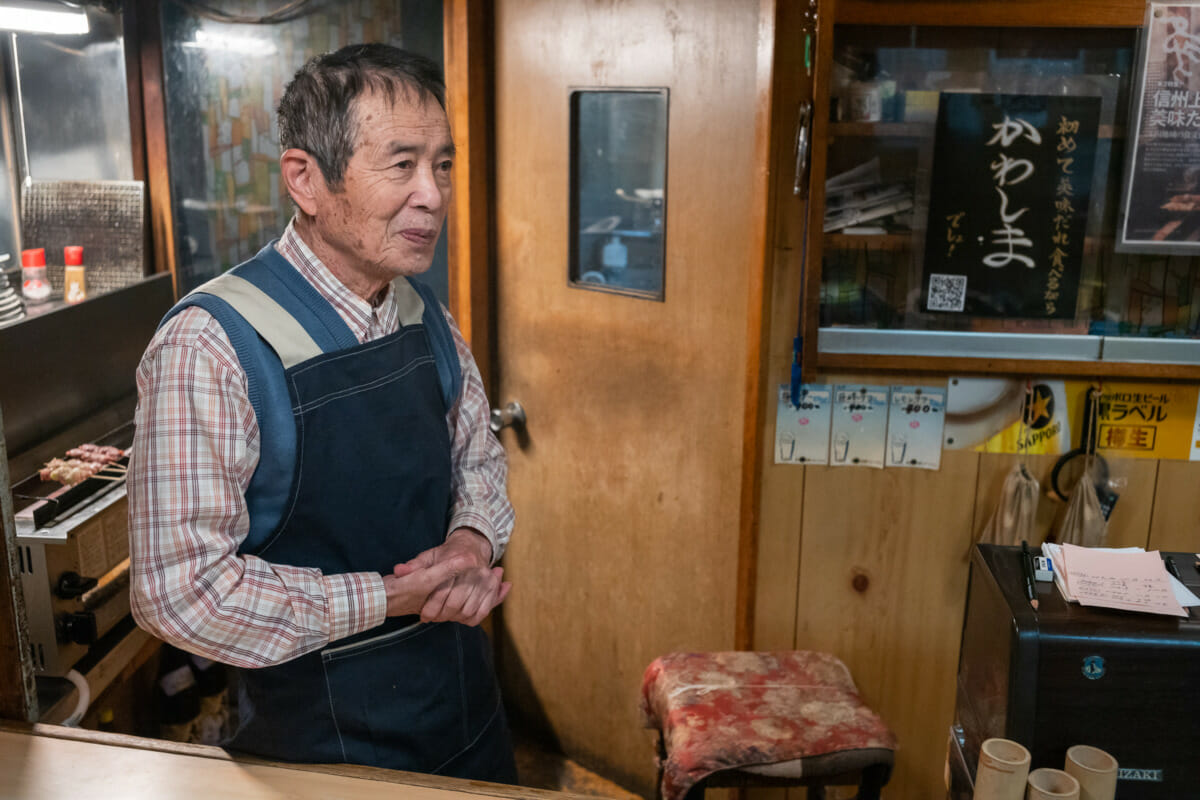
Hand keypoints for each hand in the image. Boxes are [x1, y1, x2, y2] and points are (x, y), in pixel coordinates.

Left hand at [392, 529, 510, 625]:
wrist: (472, 546)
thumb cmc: (447, 553)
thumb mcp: (428, 556)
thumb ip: (414, 565)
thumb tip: (398, 571)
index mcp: (458, 560)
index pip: (443, 591)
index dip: (431, 607)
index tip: (423, 615)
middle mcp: (475, 570)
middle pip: (455, 604)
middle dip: (441, 616)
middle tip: (431, 618)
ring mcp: (486, 580)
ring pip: (468, 611)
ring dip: (454, 618)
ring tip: (443, 617)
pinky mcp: (492, 589)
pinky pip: (482, 612)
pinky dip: (470, 619)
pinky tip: (459, 617)